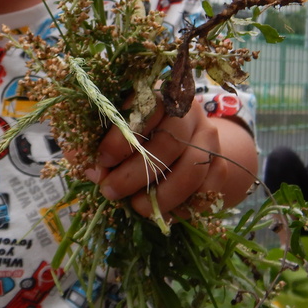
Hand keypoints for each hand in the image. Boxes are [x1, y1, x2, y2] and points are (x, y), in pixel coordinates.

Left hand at [84, 96, 254, 218]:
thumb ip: (90, 143)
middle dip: (135, 173)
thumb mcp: (103, 130)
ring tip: (136, 207)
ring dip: (162, 195)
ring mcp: (208, 136)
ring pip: (192, 168)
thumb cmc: (130, 134)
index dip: (122, 138)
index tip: (102, 161)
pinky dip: (184, 206)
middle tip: (110, 191)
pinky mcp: (220, 163)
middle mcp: (186, 111)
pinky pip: (209, 189)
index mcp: (155, 94)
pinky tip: (162, 212)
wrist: (179, 142)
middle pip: (169, 142)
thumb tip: (87, 168)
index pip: (145, 109)